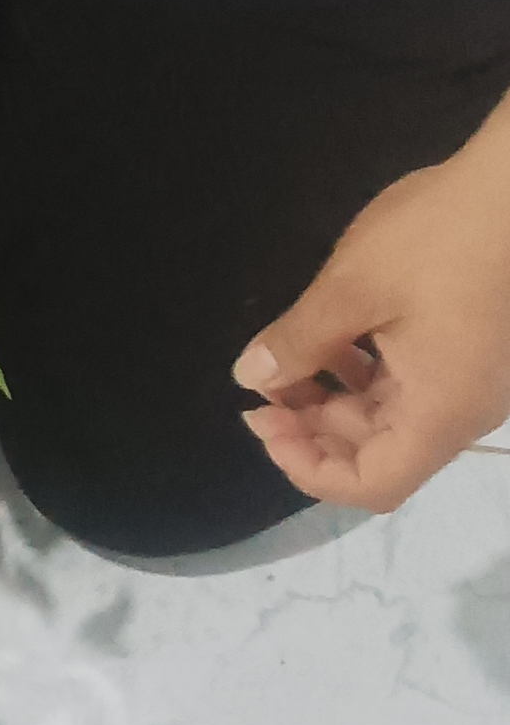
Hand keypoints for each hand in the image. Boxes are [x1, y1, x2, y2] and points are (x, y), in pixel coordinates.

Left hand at [234, 136, 509, 512]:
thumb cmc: (436, 239)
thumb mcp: (351, 288)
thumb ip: (297, 342)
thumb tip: (250, 378)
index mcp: (441, 412)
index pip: (375, 484)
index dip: (308, 467)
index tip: (261, 422)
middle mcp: (464, 412)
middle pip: (383, 454)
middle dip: (314, 431)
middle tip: (262, 391)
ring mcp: (473, 383)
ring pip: (395, 420)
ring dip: (336, 403)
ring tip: (285, 365)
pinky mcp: (472, 353)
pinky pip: (414, 387)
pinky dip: (366, 376)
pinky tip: (332, 341)